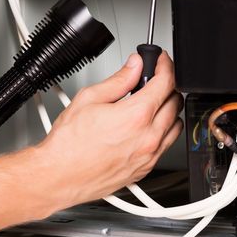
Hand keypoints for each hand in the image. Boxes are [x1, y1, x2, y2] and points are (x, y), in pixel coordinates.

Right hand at [38, 52, 183, 207]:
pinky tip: (146, 126)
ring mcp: (149, 156)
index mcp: (136, 116)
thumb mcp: (89, 98)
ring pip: (176, 125)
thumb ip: (118, 80)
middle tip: (151, 80)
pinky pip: (166, 145)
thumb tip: (134, 66)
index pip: (166, 82)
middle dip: (166, 85)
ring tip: (150, 103)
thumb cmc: (69, 143)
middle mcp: (148, 137)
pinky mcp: (146, 169)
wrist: (60, 175)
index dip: (165, 65)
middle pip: (175, 102)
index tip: (161, 61)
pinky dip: (163, 131)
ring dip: (169, 109)